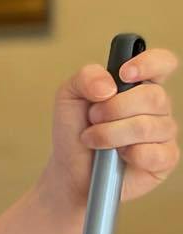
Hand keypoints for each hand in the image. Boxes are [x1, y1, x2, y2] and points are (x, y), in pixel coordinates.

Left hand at [42, 46, 177, 208]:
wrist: (70, 171)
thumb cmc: (74, 132)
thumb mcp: (69, 96)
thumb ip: (86, 78)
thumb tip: (109, 85)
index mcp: (138, 84)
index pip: (162, 62)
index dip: (150, 63)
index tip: (124, 74)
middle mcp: (156, 106)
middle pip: (153, 96)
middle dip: (113, 109)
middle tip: (92, 118)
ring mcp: (163, 132)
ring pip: (147, 126)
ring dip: (110, 134)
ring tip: (93, 140)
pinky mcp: (164, 159)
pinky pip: (153, 153)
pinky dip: (127, 155)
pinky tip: (117, 157)